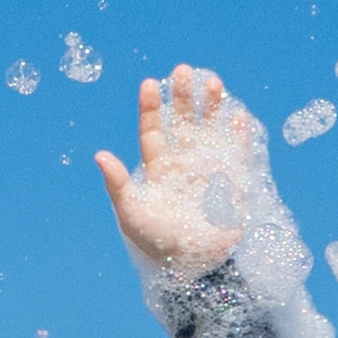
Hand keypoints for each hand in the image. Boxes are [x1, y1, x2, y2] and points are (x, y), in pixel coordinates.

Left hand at [96, 65, 266, 278]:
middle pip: (182, 122)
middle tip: (183, 71)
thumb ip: (118, 185)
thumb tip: (99, 155)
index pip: (153, 131)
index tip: (149, 83)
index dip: (151, 108)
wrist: (195, 267)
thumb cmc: (158, 244)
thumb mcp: (132, 215)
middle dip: (183, 97)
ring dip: (211, 106)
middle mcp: (182, 164)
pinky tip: (238, 115)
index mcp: (157, 169)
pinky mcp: (231, 181)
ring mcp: (208, 170)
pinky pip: (236, 152)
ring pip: (209, 129)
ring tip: (212, 80)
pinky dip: (238, 134)